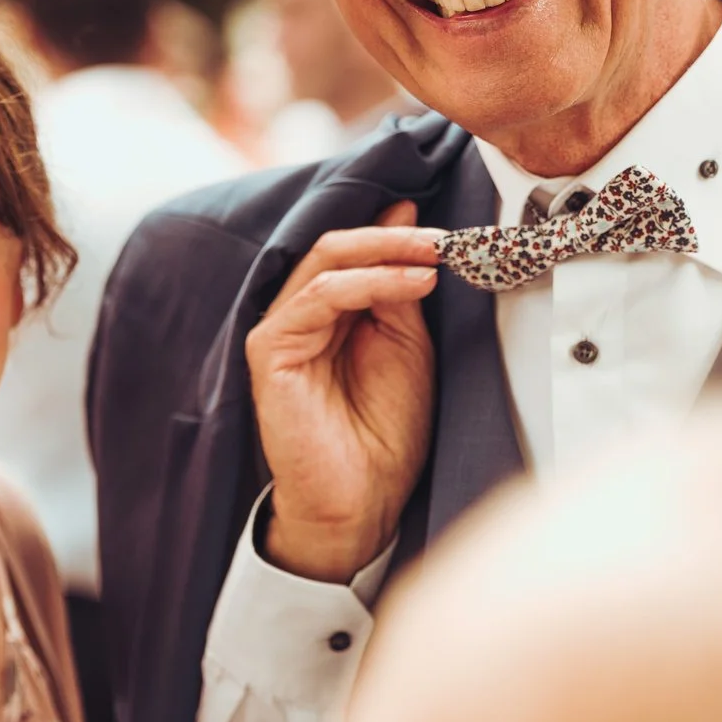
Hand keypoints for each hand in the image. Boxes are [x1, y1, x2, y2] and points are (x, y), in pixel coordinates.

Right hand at [244, 199, 439, 580]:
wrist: (361, 502)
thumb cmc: (384, 436)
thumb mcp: (408, 345)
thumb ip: (401, 289)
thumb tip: (407, 220)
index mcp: (330, 312)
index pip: (355, 251)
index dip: (399, 233)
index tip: (450, 230)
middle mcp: (300, 315)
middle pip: (338, 246)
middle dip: (395, 236)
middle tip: (444, 238)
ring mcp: (281, 330)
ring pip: (327, 260)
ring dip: (387, 251)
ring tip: (435, 256)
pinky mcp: (271, 350)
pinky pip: (319, 297)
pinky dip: (370, 282)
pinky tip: (414, 284)